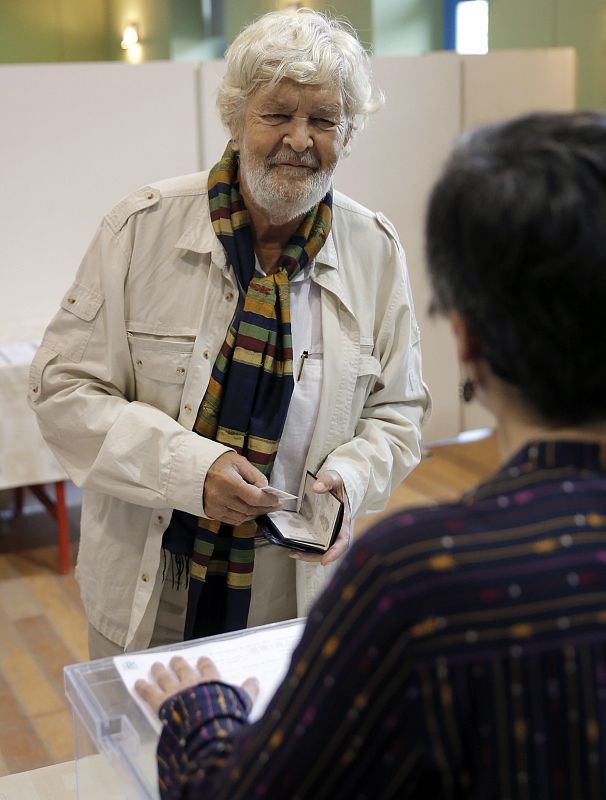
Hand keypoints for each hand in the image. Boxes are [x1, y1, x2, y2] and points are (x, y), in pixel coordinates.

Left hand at [135, 655, 258, 715]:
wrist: (205, 725)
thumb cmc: (225, 714)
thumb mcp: (242, 702)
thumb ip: (248, 691)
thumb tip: (255, 680)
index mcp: (211, 682)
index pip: (208, 669)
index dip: (204, 664)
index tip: (202, 659)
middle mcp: (192, 683)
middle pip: (184, 670)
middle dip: (179, 664)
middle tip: (175, 659)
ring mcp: (175, 691)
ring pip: (166, 677)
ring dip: (160, 671)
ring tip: (156, 665)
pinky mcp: (162, 702)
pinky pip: (150, 693)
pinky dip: (143, 688)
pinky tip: (137, 683)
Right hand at [204, 452, 280, 523]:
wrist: (193, 469)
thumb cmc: (218, 462)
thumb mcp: (238, 461)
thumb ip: (254, 475)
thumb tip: (266, 488)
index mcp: (229, 482)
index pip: (254, 498)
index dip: (268, 501)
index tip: (277, 500)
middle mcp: (222, 497)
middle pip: (250, 510)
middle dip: (265, 508)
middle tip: (275, 506)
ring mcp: (216, 507)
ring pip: (242, 517)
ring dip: (255, 514)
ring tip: (264, 508)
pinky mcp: (212, 513)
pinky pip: (232, 520)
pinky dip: (243, 517)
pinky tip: (249, 511)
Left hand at [289, 469, 350, 565]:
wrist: (334, 482)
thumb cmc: (337, 482)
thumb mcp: (334, 478)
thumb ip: (328, 481)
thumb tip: (317, 488)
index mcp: (344, 520)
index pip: (343, 540)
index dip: (335, 552)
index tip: (324, 561)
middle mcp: (336, 529)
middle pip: (328, 549)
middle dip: (313, 555)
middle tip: (296, 554)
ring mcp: (326, 530)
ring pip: (319, 547)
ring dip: (306, 553)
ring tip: (291, 552)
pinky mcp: (317, 528)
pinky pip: (311, 539)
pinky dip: (303, 544)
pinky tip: (291, 544)